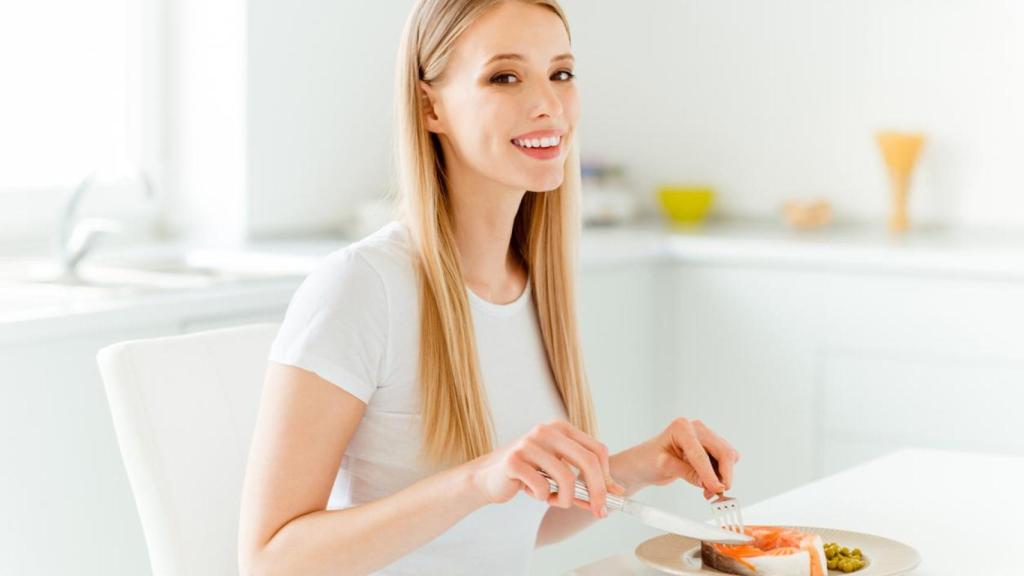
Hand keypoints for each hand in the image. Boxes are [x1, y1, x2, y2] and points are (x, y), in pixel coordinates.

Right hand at [464, 420, 626, 518]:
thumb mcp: (560, 473)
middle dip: (597, 492)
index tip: (609, 500)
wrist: (490, 478)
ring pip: (566, 478)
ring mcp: (529, 443)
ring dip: (564, 499)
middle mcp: (547, 430)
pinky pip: (542, 487)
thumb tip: (618, 493)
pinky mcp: (514, 460)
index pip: (597, 451)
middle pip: (588, 461)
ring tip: (551, 499)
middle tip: (598, 512)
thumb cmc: (529, 474)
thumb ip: (586, 481)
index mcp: (562, 429)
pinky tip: (531, 492)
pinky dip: (541, 497)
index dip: (607, 478)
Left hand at [628, 417, 739, 498]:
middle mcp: (696, 428)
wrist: (645, 462)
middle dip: (723, 475)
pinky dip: (720, 475)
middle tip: (717, 493)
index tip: (716, 489)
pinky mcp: (710, 447)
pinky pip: (724, 462)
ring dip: (722, 477)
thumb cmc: (648, 460)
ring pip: (728, 457)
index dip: (710, 474)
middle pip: (723, 452)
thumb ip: (686, 473)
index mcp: (681, 428)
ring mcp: (705, 436)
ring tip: (707, 491)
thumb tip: (708, 484)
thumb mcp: (663, 466)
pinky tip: (708, 484)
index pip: (701, 454)